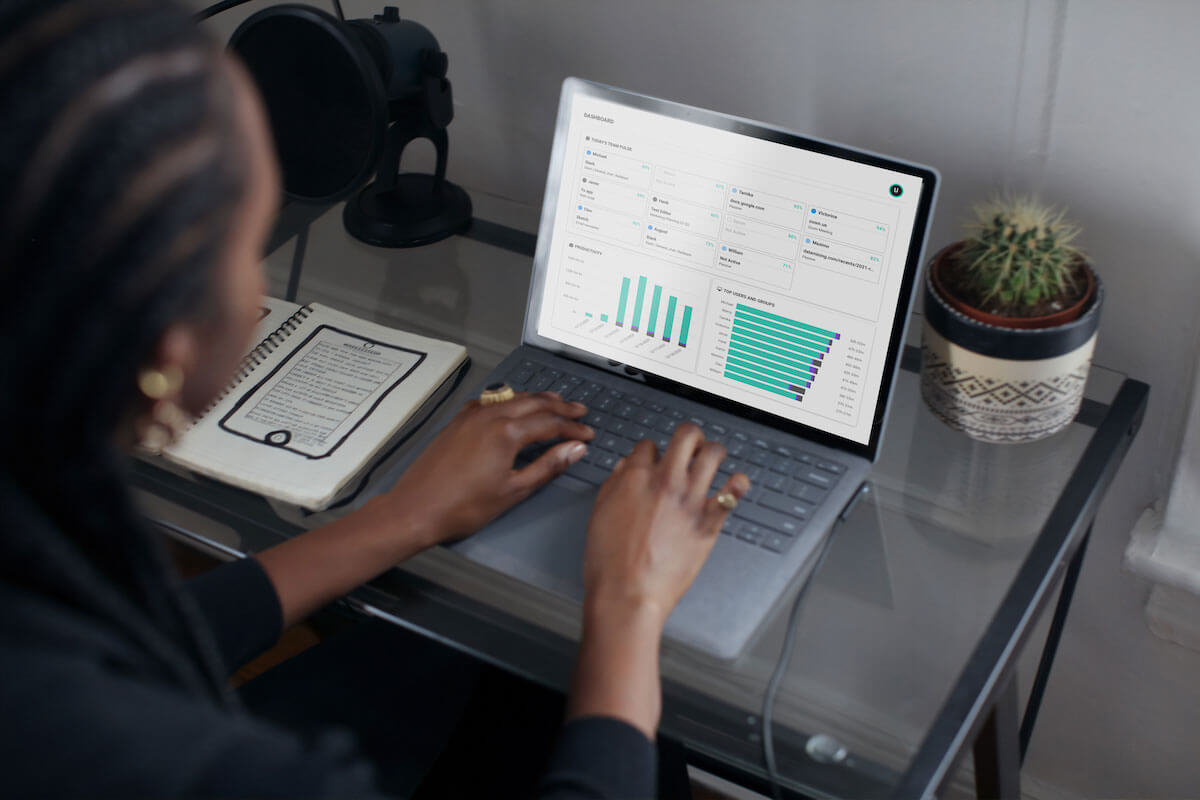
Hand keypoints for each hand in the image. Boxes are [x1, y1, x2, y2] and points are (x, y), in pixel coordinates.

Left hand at [383, 392, 593, 546]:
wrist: (416, 508)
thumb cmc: (463, 507)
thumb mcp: (514, 490)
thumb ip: (547, 466)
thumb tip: (574, 449)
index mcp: (506, 432)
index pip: (550, 423)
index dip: (572, 428)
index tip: (587, 434)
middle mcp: (489, 416)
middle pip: (534, 403)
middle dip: (560, 407)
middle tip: (579, 412)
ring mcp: (471, 416)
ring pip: (512, 398)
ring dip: (536, 399)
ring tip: (554, 402)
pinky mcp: (457, 422)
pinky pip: (490, 402)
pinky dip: (509, 401)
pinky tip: (512, 406)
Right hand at [566, 424, 749, 737]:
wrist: (628, 595)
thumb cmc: (609, 564)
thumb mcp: (599, 515)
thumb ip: (614, 486)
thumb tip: (623, 469)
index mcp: (634, 477)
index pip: (649, 445)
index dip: (652, 452)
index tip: (655, 461)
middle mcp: (665, 481)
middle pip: (686, 435)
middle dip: (689, 437)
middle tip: (690, 446)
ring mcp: (690, 499)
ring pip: (714, 453)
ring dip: (714, 453)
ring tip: (713, 460)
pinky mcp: (709, 521)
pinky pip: (734, 490)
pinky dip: (738, 483)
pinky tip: (735, 484)